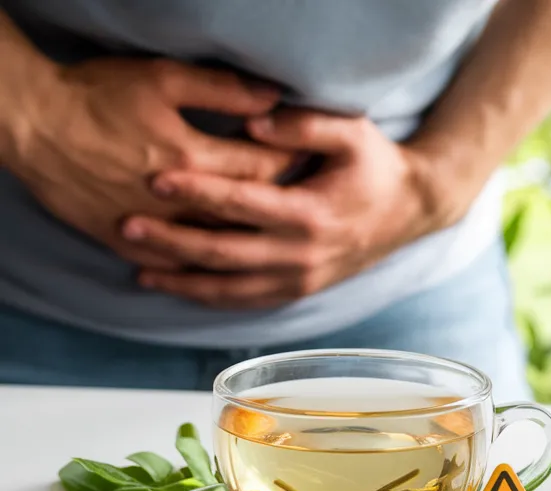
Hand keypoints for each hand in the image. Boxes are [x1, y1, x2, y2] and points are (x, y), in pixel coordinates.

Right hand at [0, 57, 293, 268]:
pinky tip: (221, 270)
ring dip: (244, 243)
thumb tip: (273, 97)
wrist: (31, 123)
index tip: (306, 158)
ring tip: (269, 234)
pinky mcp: (123, 241)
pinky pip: (172, 269)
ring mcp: (150, 226)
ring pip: (213, 248)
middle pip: (244, 213)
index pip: (263, 170)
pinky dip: (199, 271)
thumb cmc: (96, 94)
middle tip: (298, 200)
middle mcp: (177, 202)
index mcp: (193, 158)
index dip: (289, 163)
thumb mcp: (163, 79)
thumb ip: (223, 90)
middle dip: (275, 208)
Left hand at [121, 109, 473, 307]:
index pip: (242, 205)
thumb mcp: (352, 132)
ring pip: (231, 289)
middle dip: (172, 242)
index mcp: (312, 214)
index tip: (157, 180)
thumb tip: (249, 119)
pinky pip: (247, 302)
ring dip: (183, 280)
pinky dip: (209, 298)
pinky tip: (178, 286)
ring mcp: (302, 279)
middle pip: (224, 254)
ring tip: (140, 269)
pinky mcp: (301, 290)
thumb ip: (303, 125)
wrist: (414, 210)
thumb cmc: (378, 166)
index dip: (197, 193)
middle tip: (128, 227)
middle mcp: (304, 255)